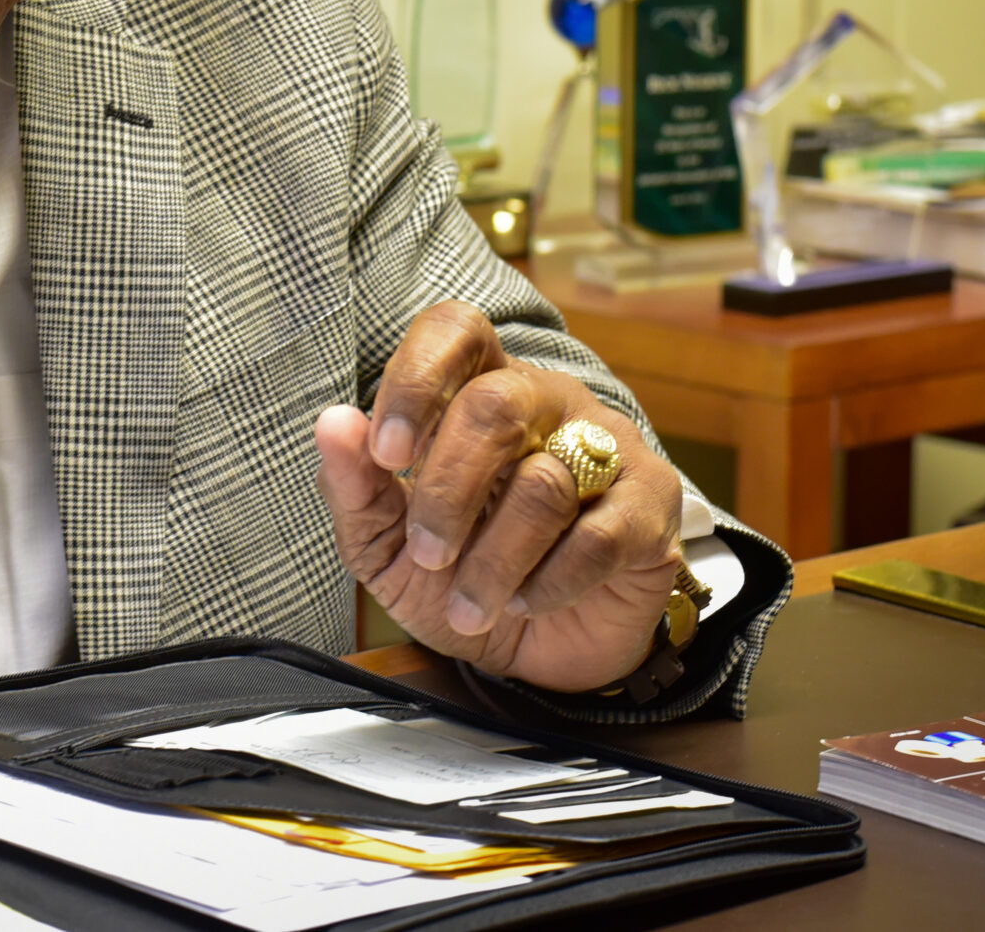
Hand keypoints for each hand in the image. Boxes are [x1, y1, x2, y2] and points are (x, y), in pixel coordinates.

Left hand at [314, 302, 682, 691]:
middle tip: (428, 554)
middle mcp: (547, 401)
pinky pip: (599, 535)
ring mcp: (608, 447)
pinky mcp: (652, 506)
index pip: (456, 330)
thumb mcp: (386, 545)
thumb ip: (356, 486)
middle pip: (496, 405)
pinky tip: (527, 601)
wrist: (541, 654)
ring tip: (470, 604)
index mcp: (478, 388)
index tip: (388, 454)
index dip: (417, 379)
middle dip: (449, 490)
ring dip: (494, 559)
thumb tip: (333, 423)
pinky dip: (550, 581)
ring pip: (545, 483)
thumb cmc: (458, 576)